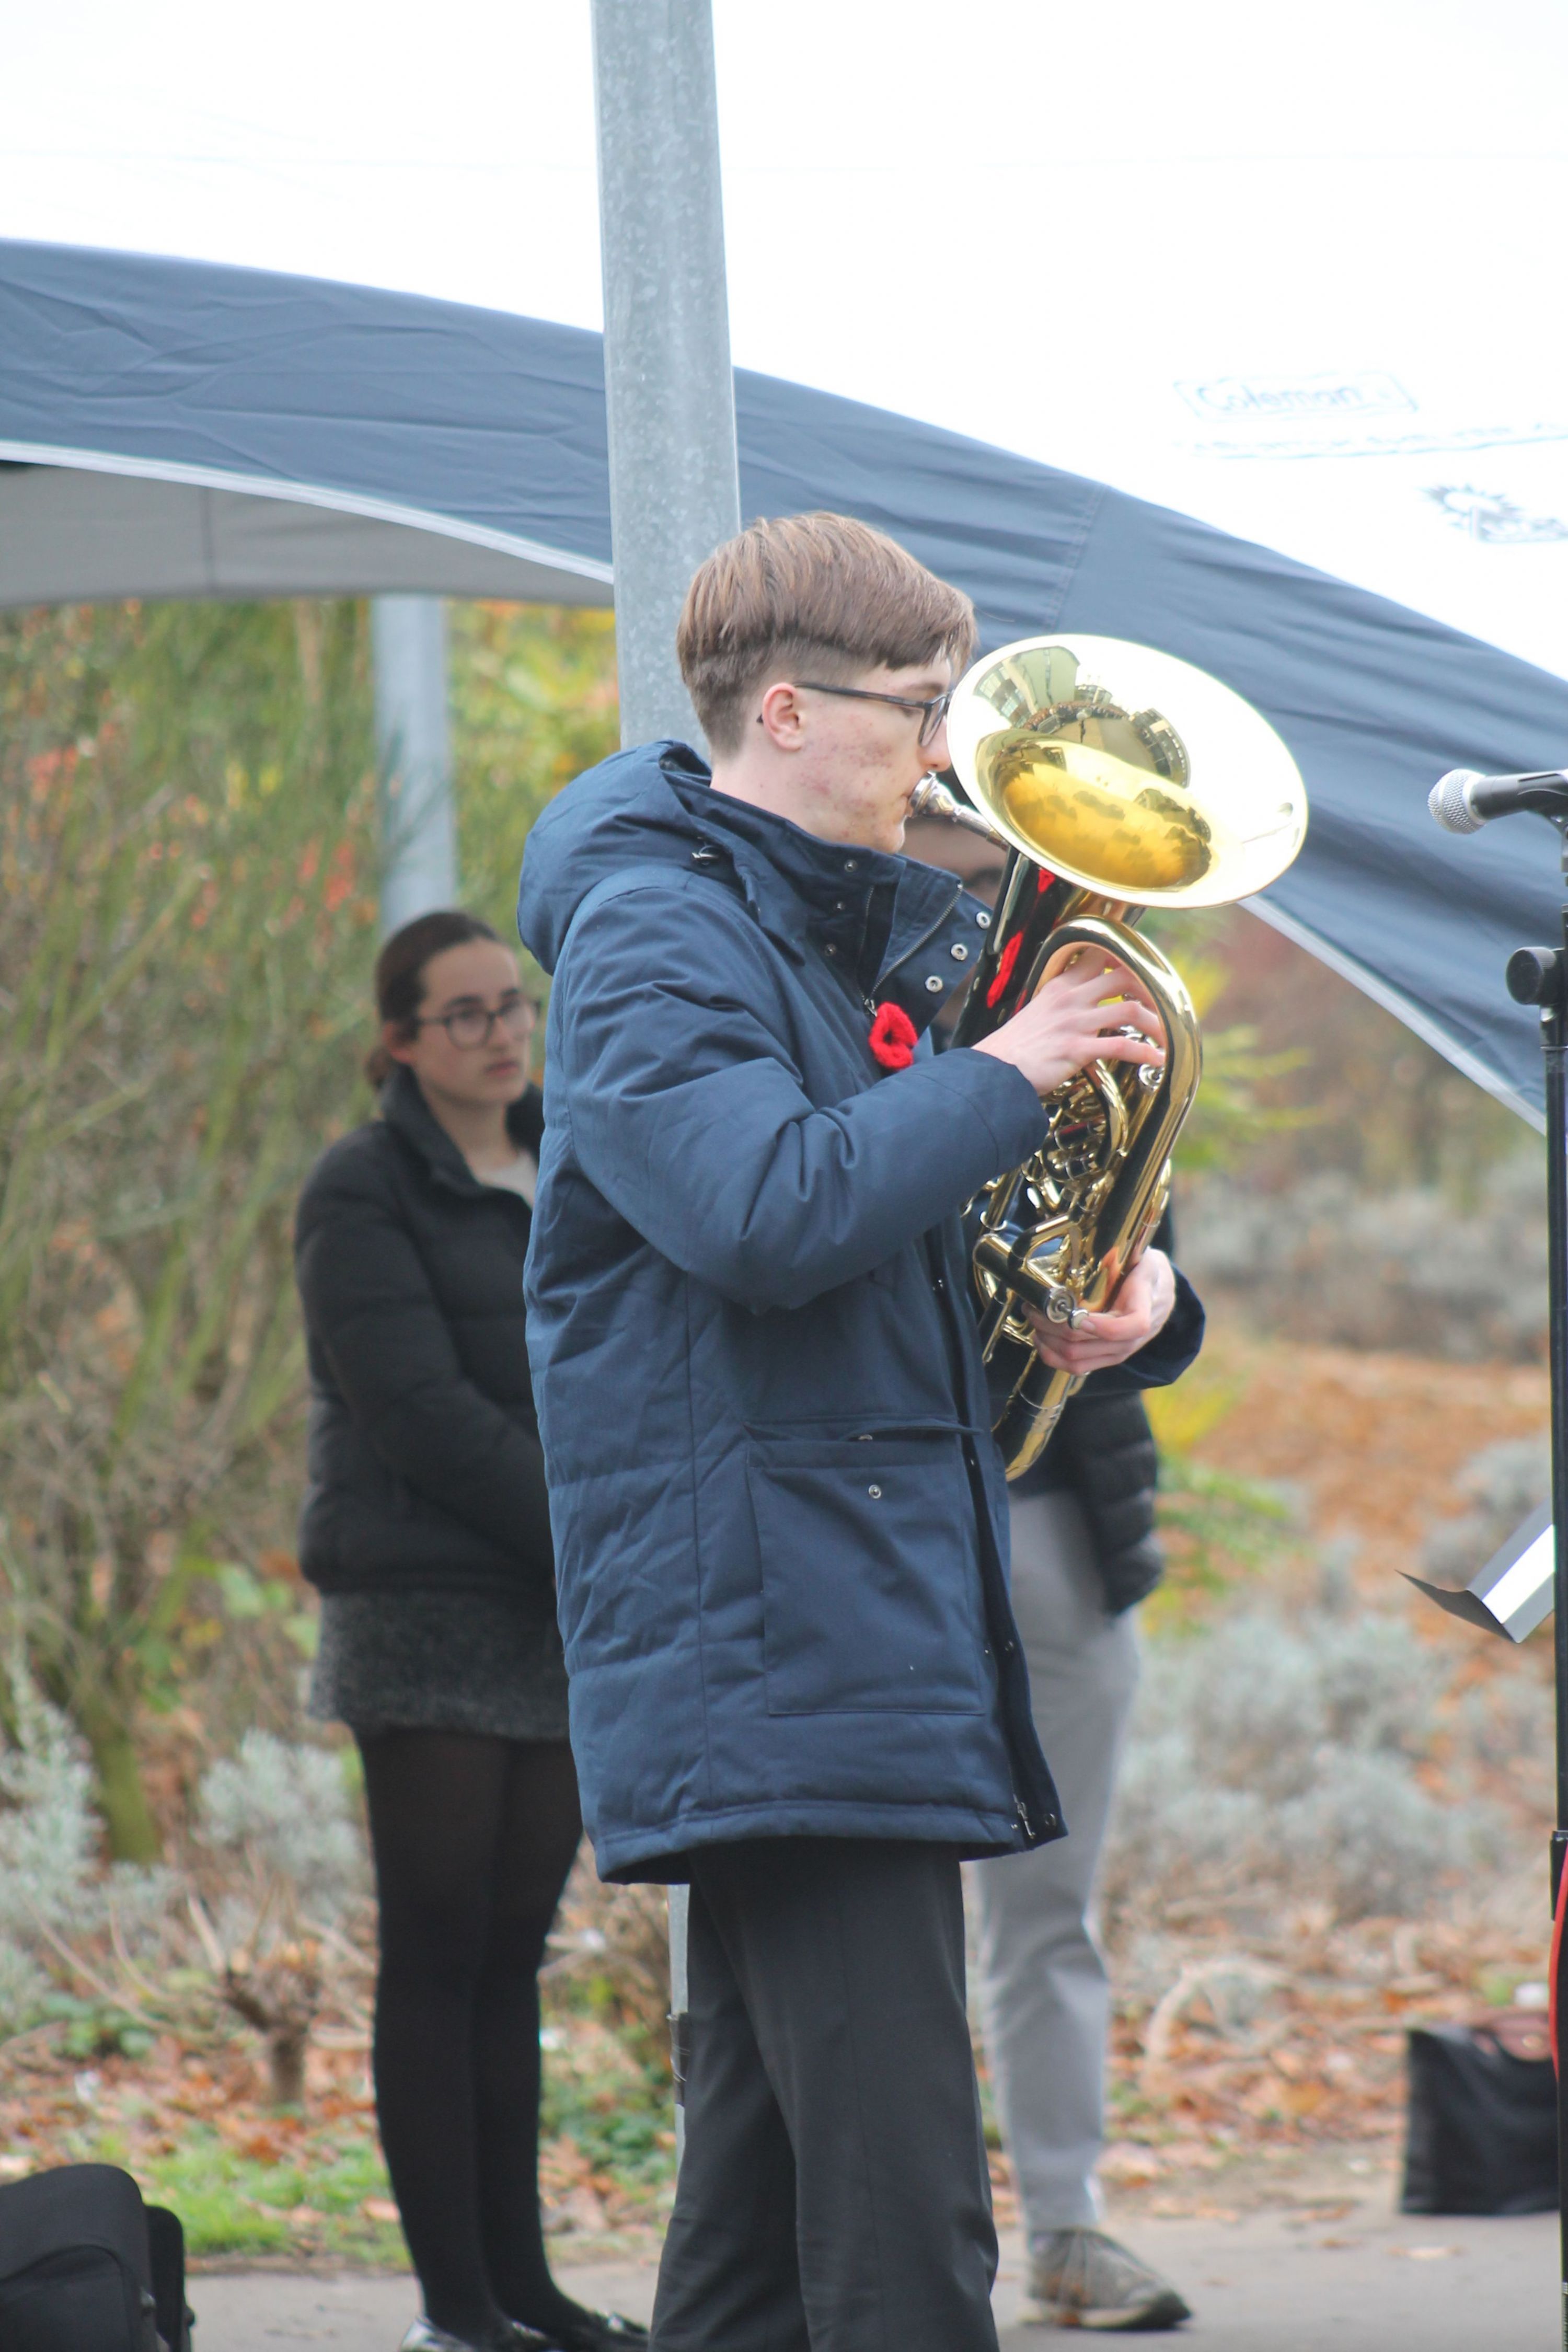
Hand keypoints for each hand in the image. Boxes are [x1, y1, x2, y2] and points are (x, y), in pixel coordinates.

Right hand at [972, 948, 1164, 1096]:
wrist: (993, 1071)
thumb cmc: (1014, 1048)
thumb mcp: (1038, 1012)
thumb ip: (1064, 1005)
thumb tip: (1088, 1008)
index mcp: (1061, 986)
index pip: (1099, 954)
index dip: (1127, 959)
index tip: (1145, 972)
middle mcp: (1071, 998)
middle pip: (1125, 976)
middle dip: (1152, 990)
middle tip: (1164, 1006)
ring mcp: (1074, 1022)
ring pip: (1130, 1010)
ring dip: (1157, 1024)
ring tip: (1168, 1037)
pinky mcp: (1076, 1048)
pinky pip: (1121, 1046)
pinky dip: (1145, 1052)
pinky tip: (1158, 1059)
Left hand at [1026, 1247, 1175, 1375]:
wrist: (1161, 1291)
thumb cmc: (1147, 1271)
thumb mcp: (1145, 1258)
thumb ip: (1128, 1257)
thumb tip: (1100, 1243)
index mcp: (1146, 1307)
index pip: (1131, 1326)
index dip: (1098, 1325)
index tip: (1072, 1312)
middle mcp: (1134, 1337)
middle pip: (1089, 1345)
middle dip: (1054, 1327)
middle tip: (1035, 1308)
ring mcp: (1120, 1351)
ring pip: (1078, 1360)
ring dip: (1049, 1342)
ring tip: (1034, 1321)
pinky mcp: (1108, 1357)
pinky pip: (1078, 1367)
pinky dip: (1054, 1357)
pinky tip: (1041, 1340)